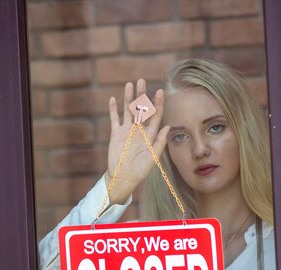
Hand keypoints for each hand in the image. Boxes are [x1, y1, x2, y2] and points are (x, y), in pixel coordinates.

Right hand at [105, 79, 170, 203]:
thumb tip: (167, 126)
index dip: (157, 104)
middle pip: (141, 109)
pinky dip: (113, 110)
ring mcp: (127, 131)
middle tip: (142, 81)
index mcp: (150, 134)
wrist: (124, 177)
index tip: (160, 91)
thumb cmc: (141, 170)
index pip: (155, 115)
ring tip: (130, 84)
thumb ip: (160, 142)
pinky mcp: (116, 134)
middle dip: (141, 95)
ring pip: (128, 110)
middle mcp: (139, 130)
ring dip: (128, 98)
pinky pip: (114, 119)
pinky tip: (113, 99)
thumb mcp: (153, 157)